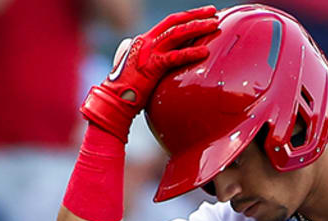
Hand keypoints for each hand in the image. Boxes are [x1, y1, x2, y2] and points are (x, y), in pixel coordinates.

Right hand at [80, 6, 217, 140]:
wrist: (113, 101)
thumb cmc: (126, 89)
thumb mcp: (137, 67)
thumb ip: (147, 58)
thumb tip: (158, 56)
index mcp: (143, 40)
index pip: (169, 22)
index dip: (187, 16)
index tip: (203, 13)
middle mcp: (146, 41)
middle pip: (175, 21)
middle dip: (196, 14)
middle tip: (214, 11)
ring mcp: (148, 52)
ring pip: (177, 33)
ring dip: (197, 27)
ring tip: (214, 25)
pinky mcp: (152, 66)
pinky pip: (175, 56)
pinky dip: (191, 53)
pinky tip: (204, 52)